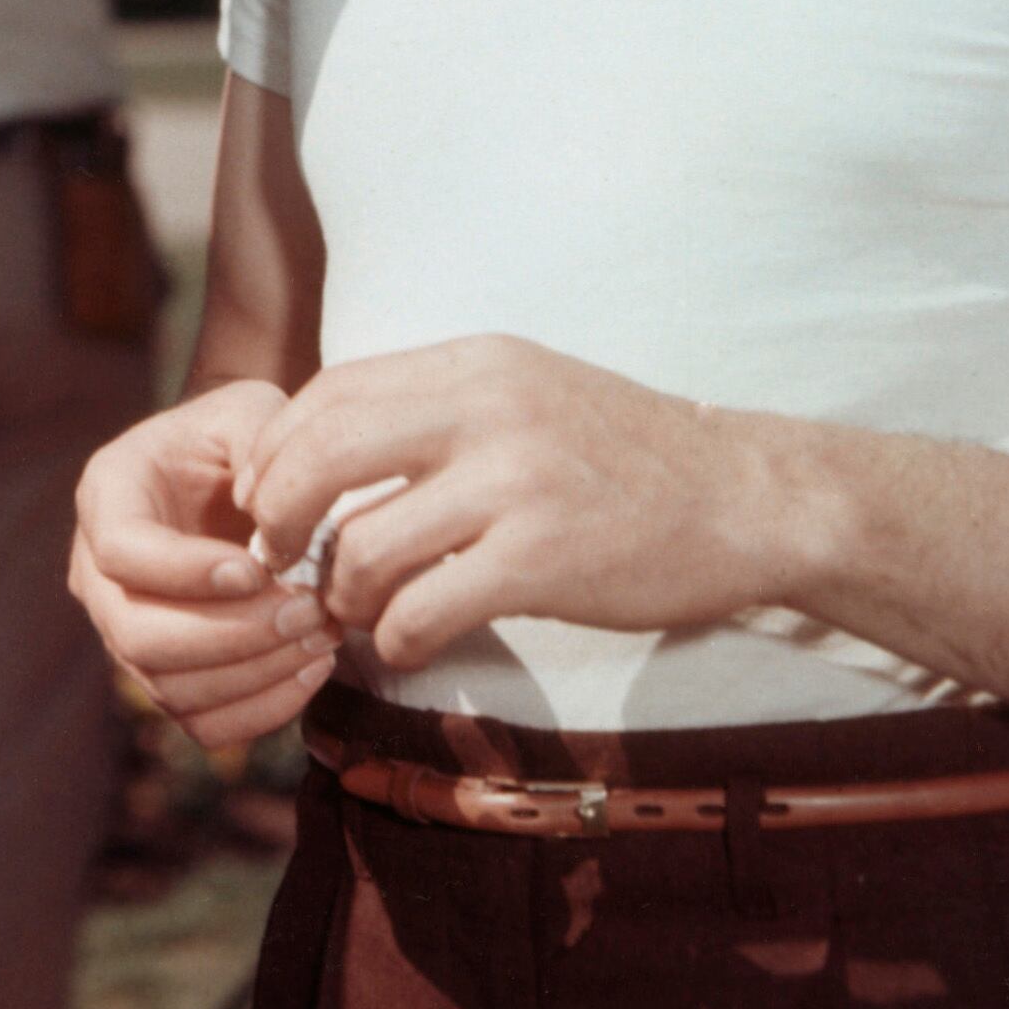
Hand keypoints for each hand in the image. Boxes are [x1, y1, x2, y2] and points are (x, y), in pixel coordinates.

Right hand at [68, 378, 339, 745]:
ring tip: (321, 636)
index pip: (122, 551)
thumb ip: (260, 442)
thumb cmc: (240, 434)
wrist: (234, 473)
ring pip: (170, 688)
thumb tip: (267, 516)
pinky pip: (200, 723)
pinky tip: (311, 670)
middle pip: (138, 635)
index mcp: (107, 494)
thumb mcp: (250, 409)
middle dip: (231, 633)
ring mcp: (126, 631)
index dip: (186, 571)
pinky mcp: (167, 675)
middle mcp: (99, 572)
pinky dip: (259, 711)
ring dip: (254, 674)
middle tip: (307, 610)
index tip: (259, 569)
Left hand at [237, 336, 819, 670]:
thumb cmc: (625, 456)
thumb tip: (330, 449)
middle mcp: (488, 408)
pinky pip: (425, 608)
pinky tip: (409, 646)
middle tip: (276, 560)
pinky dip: (398, 638)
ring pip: (367, 544)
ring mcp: (517, 482)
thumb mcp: (526, 393)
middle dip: (280, 516)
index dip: (278, 450)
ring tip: (357, 613)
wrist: (746, 497)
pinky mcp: (545, 559)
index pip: (332, 391)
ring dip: (342, 593)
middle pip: (326, 454)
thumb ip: (438, 408)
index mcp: (476, 363)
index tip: (262, 499)